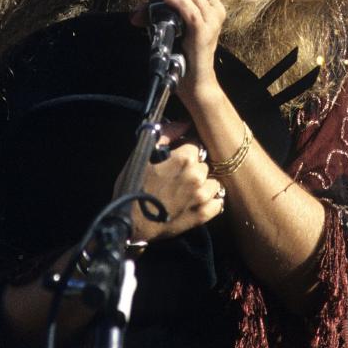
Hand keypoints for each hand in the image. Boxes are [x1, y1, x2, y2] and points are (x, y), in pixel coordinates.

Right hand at [119, 121, 224, 241]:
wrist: (129, 223)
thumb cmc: (132, 187)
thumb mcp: (143, 155)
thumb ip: (166, 135)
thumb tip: (184, 123)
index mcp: (184, 158)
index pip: (195, 145)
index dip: (185, 151)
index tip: (176, 159)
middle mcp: (197, 176)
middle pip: (204, 165)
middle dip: (194, 169)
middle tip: (177, 178)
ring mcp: (202, 197)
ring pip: (214, 183)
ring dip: (203, 186)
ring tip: (186, 192)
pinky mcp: (203, 215)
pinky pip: (218, 203)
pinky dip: (209, 203)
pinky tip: (194, 203)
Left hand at [137, 0, 223, 106]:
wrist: (194, 81)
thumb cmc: (183, 53)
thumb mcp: (170, 27)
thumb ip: (157, 15)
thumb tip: (136, 13)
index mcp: (211, 2)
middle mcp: (215, 8)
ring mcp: (212, 20)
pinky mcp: (204, 33)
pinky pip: (191, 11)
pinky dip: (176, 0)